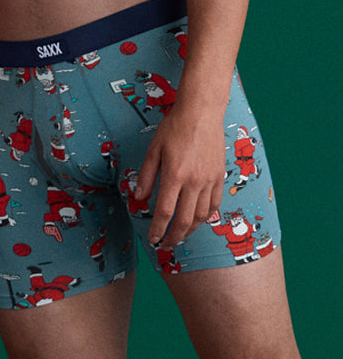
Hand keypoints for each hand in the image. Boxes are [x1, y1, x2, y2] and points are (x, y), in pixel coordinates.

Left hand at [135, 106, 225, 248]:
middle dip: (174, 237)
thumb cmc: (175, 128)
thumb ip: (146, 175)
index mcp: (175, 175)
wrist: (202, 113)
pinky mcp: (220, 177)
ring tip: (180, 236)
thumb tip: (139, 197)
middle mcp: (194, 181)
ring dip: (190, 230)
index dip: (158, 229)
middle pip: (185, 220)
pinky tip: (197, 220)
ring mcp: (210, 180)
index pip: (165, 211)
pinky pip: (214, 204)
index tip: (153, 239)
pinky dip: (206, 217)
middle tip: (166, 245)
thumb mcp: (154, 149)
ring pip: (201, 216)